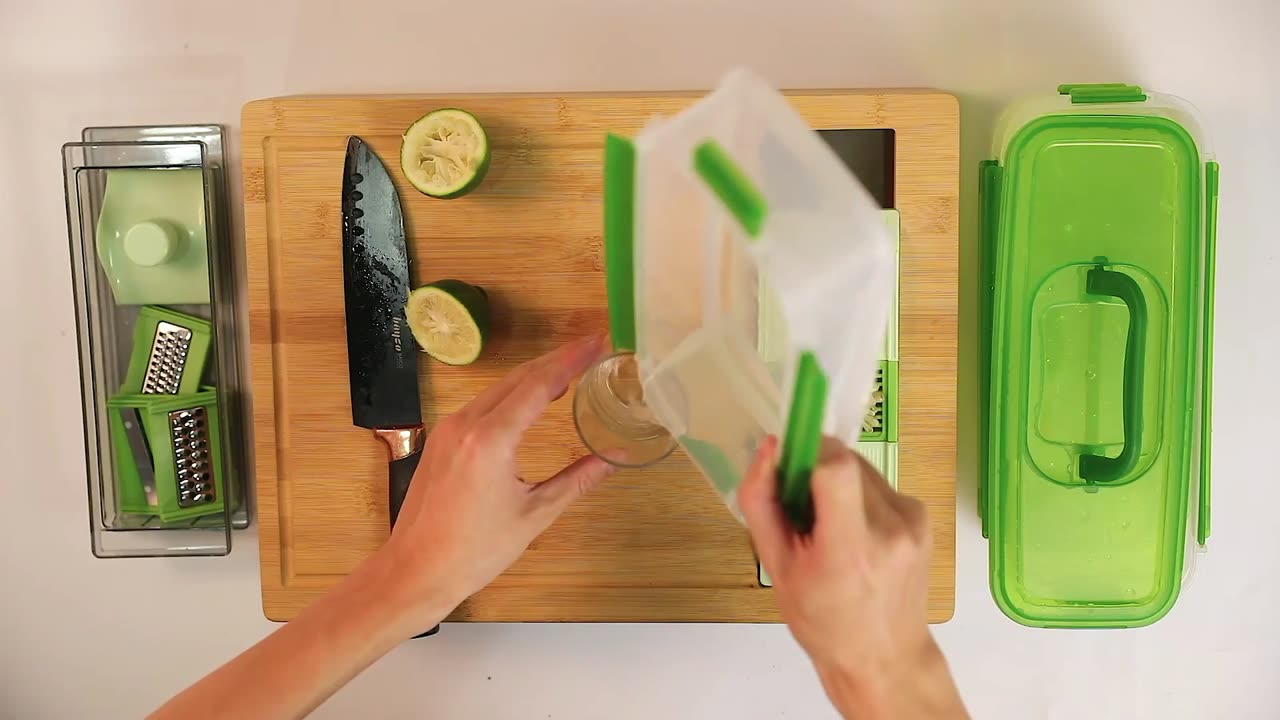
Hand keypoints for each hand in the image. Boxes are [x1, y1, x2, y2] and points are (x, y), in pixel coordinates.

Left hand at [378, 334, 615, 631]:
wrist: (415, 571)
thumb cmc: (476, 550)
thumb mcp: (535, 514)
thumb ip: (578, 479)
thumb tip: (616, 456)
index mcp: (491, 440)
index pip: (539, 384)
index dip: (571, 359)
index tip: (597, 341)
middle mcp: (466, 423)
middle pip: (518, 378)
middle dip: (557, 361)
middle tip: (591, 349)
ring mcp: (448, 428)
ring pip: (498, 389)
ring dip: (534, 377)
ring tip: (569, 371)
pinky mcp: (441, 439)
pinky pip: (482, 405)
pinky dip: (512, 395)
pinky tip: (530, 400)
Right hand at [738, 437, 965, 719]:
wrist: (885, 658)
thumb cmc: (823, 623)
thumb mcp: (776, 569)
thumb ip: (763, 503)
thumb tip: (769, 447)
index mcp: (851, 547)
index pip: (835, 465)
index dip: (805, 454)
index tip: (787, 473)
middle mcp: (891, 527)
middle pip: (844, 461)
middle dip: (815, 473)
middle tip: (802, 512)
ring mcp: (913, 520)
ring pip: (861, 468)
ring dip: (837, 484)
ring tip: (830, 529)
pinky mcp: (922, 515)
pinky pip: (879, 485)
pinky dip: (858, 497)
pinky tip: (854, 535)